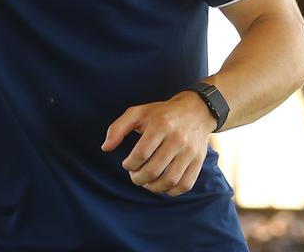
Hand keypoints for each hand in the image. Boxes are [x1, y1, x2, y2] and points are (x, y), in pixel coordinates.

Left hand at [101, 91, 216, 196]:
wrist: (195, 111)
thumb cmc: (161, 114)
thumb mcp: (138, 113)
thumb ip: (118, 128)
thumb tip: (105, 148)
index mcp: (161, 125)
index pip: (141, 153)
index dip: (129, 164)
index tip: (127, 164)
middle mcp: (177, 139)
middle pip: (154, 170)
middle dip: (138, 178)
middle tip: (134, 175)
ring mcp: (190, 152)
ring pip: (169, 180)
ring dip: (153, 187)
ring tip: (146, 182)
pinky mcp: (198, 162)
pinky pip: (184, 185)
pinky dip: (170, 191)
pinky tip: (161, 185)